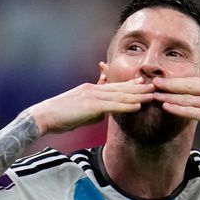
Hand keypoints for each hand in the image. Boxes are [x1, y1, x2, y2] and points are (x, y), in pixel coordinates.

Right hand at [27, 76, 154, 133]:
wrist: (43, 116)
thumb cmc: (59, 116)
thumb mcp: (79, 109)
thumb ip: (93, 108)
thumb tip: (103, 112)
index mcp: (91, 90)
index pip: (115, 86)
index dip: (131, 85)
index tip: (144, 84)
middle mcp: (94, 89)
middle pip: (121, 88)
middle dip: (140, 88)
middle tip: (157, 86)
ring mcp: (92, 96)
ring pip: (120, 95)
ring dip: (138, 95)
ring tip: (153, 95)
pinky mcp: (90, 106)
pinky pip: (112, 106)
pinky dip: (126, 105)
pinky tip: (137, 106)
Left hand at [152, 64, 199, 153]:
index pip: (194, 80)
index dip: (177, 80)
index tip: (162, 79)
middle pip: (188, 86)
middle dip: (169, 84)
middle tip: (152, 82)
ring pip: (188, 98)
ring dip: (169, 96)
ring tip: (154, 95)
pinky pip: (192, 111)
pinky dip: (178, 108)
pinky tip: (167, 107)